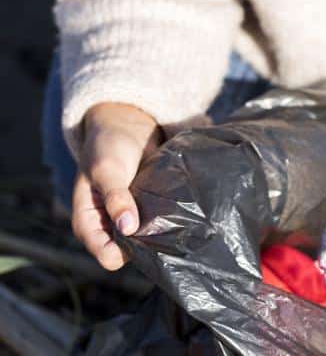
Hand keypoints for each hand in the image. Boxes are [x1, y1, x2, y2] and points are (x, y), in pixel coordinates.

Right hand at [71, 103, 162, 269]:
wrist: (125, 128)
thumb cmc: (107, 146)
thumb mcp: (107, 169)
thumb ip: (116, 198)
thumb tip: (129, 227)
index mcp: (88, 225)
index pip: (108, 257)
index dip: (127, 250)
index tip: (147, 232)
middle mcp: (108, 229)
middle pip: (130, 255)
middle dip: (146, 244)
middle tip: (166, 225)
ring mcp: (129, 222)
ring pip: (147, 244)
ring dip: (160, 234)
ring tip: (175, 218)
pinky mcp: (147, 213)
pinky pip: (159, 229)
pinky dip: (168, 223)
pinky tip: (179, 214)